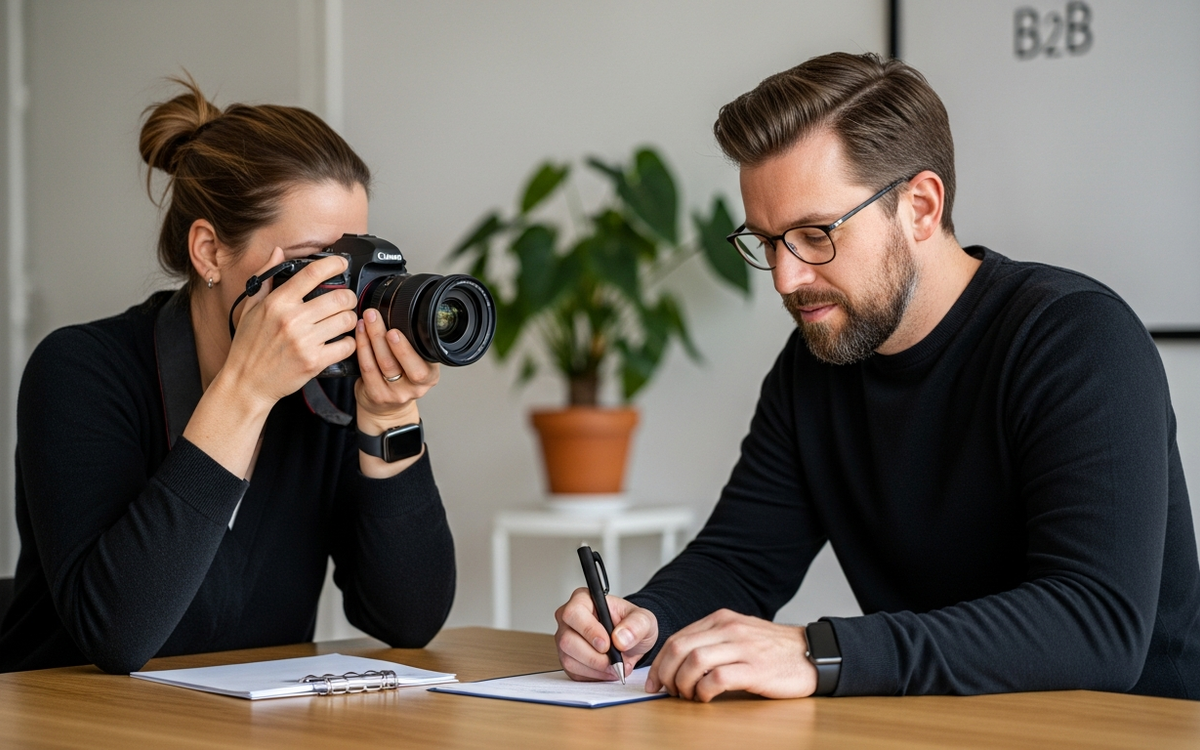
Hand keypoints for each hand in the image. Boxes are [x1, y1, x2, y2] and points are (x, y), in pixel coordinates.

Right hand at [219, 248, 358, 407]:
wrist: (246, 382)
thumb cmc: (248, 346)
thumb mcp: (250, 308)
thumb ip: (265, 278)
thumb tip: (278, 252)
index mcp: (277, 303)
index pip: (312, 273)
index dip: (334, 264)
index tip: (342, 263)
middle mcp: (292, 319)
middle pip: (339, 297)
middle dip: (348, 297)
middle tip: (345, 301)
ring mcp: (304, 341)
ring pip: (347, 320)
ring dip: (350, 319)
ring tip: (342, 322)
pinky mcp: (314, 362)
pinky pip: (347, 345)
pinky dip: (348, 343)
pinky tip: (340, 342)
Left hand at [352, 307, 439, 430]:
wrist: (388, 410)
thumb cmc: (402, 381)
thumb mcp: (417, 365)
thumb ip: (414, 347)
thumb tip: (400, 313)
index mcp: (429, 376)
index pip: (421, 363)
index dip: (408, 347)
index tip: (397, 328)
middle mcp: (414, 387)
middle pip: (398, 362)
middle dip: (384, 337)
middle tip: (375, 317)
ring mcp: (395, 393)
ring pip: (381, 364)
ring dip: (370, 338)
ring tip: (366, 320)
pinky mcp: (377, 395)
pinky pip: (367, 369)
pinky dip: (362, 348)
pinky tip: (359, 334)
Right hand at [555, 588, 658, 682]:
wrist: (631, 641)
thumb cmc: (632, 624)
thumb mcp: (644, 620)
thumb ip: (636, 625)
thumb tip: (620, 639)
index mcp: (583, 599)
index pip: (574, 613)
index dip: (589, 631)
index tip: (607, 644)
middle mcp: (569, 619)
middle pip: (567, 640)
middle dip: (593, 656)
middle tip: (614, 660)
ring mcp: (565, 639)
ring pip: (568, 659)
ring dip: (595, 668)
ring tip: (615, 666)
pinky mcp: (567, 658)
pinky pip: (573, 672)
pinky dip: (593, 675)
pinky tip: (607, 670)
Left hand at [646, 609, 816, 701]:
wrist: (812, 654)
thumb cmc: (772, 650)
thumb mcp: (738, 635)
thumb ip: (711, 642)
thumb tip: (677, 664)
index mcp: (721, 619)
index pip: (678, 637)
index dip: (660, 662)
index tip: (655, 682)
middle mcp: (729, 628)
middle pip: (681, 648)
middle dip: (666, 673)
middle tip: (666, 692)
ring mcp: (743, 647)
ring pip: (695, 660)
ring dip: (683, 683)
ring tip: (687, 696)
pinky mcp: (756, 669)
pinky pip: (718, 678)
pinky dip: (704, 690)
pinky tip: (706, 697)